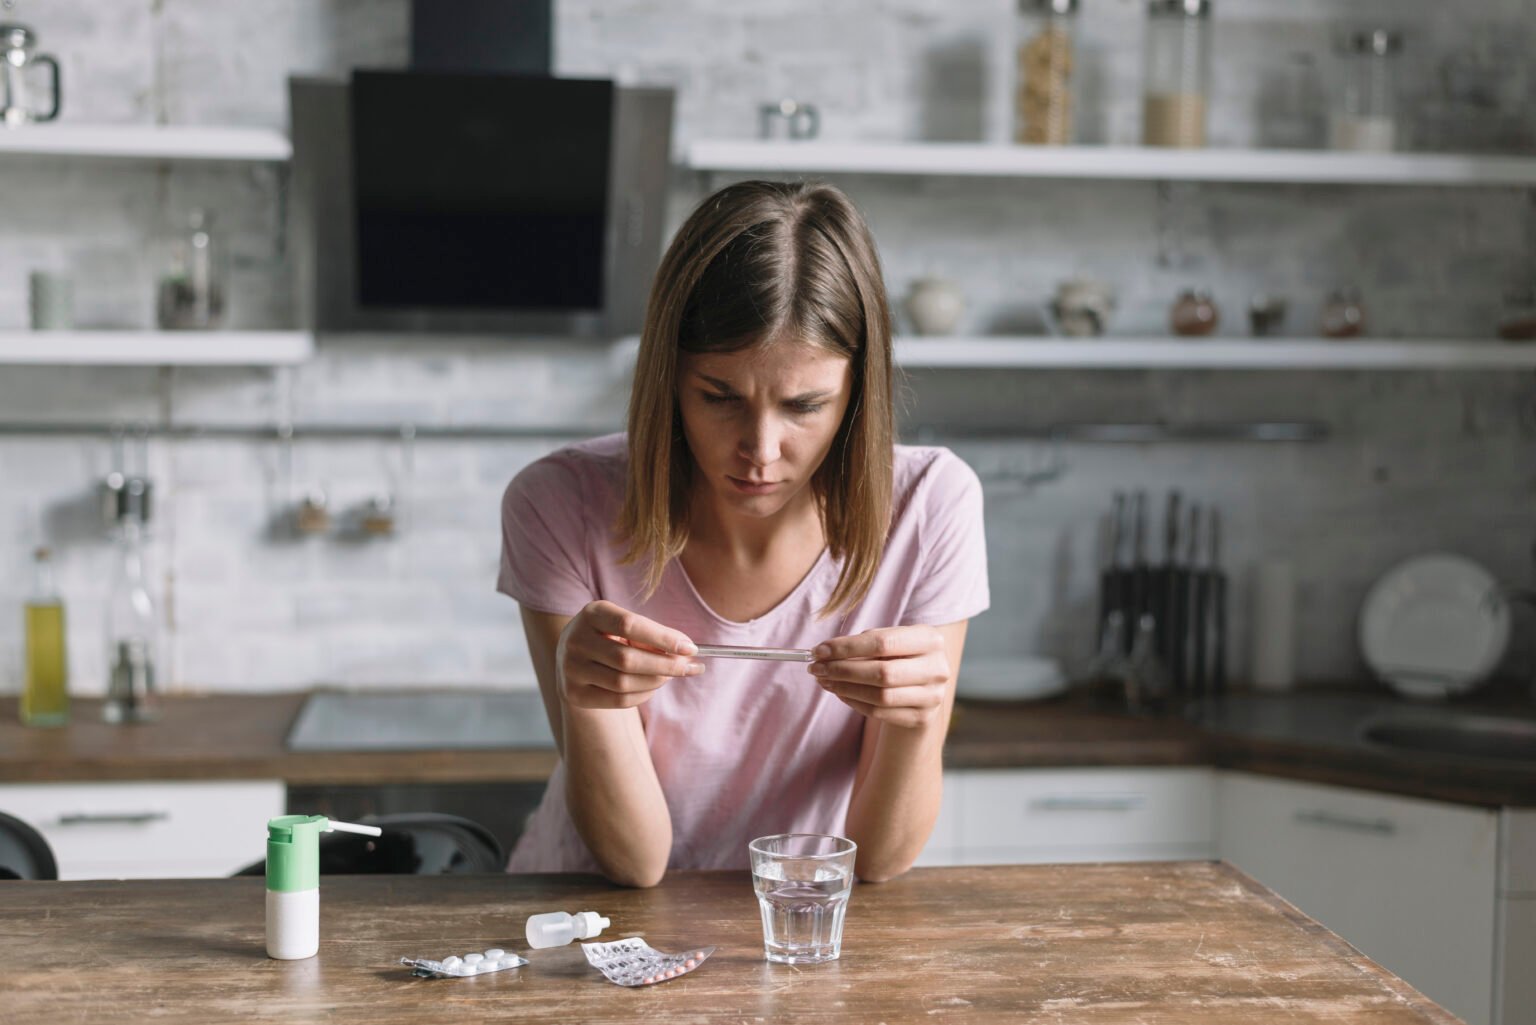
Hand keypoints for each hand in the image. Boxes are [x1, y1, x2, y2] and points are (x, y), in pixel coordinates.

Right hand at [556, 600, 702, 709]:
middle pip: (627, 658)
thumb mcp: (624, 627)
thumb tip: (686, 651)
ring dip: (656, 681)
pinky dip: (643, 695)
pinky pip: (618, 700)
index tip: (690, 647)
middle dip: (665, 665)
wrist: (572, 659)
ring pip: (623, 683)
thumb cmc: (609, 638)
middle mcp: (575, 640)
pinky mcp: (573, 694)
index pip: (630, 625)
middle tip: (689, 667)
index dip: (662, 638)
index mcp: (591, 614)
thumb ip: (650, 635)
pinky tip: (653, 687)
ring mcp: (570, 669)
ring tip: (670, 675)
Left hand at [808, 626, 951, 727]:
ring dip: (845, 688)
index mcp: (930, 639)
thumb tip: (823, 652)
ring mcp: (933, 696)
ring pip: (880, 696)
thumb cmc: (899, 657)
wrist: (923, 688)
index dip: (847, 647)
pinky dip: (854, 702)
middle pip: (882, 672)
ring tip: (824, 680)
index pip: (882, 642)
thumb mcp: (890, 643)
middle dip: (842, 670)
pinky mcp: (922, 718)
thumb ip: (863, 644)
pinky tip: (840, 692)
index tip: (819, 650)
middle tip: (815, 668)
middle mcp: (937, 668)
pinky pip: (880, 712)